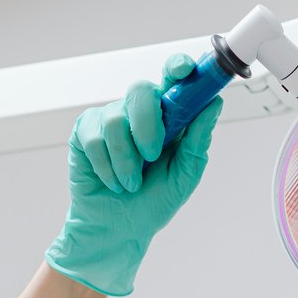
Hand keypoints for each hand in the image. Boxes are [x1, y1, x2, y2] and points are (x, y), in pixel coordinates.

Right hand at [45, 55, 221, 296]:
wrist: (118, 229)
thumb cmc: (153, 202)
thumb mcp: (184, 176)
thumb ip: (198, 141)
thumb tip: (213, 106)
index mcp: (166, 116)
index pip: (173, 78)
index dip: (179, 67)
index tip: (186, 69)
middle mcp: (137, 112)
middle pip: (140, 89)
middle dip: (147, 124)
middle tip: (152, 155)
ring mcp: (108, 119)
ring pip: (116, 120)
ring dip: (127, 160)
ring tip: (131, 182)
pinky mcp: (84, 133)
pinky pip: (95, 138)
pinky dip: (107, 167)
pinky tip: (112, 181)